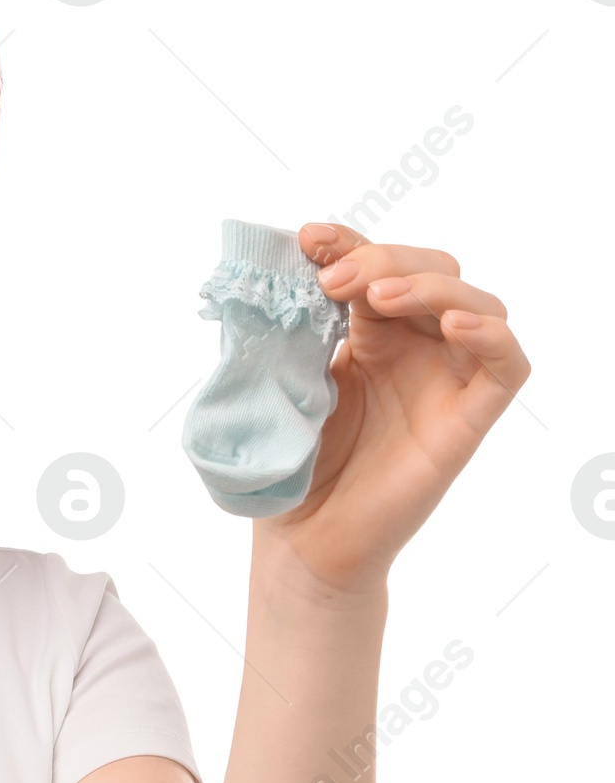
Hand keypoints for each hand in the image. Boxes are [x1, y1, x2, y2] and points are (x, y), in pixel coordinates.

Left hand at [259, 223, 531, 596]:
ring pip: (474, 303)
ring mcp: (446, 382)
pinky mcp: (469, 421)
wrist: (303, 543)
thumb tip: (274, 269)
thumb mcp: (281, 383)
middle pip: (430, 272)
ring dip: (430, 286)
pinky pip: (507, 365)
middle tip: (333, 281)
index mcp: (371, 338)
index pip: (377, 267)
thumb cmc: (292, 470)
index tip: (309, 239)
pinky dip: (490, 333)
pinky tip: (454, 324)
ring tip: (376, 297)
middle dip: (382, 260)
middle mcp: (417, 352)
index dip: (349, 243)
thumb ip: (288, 328)